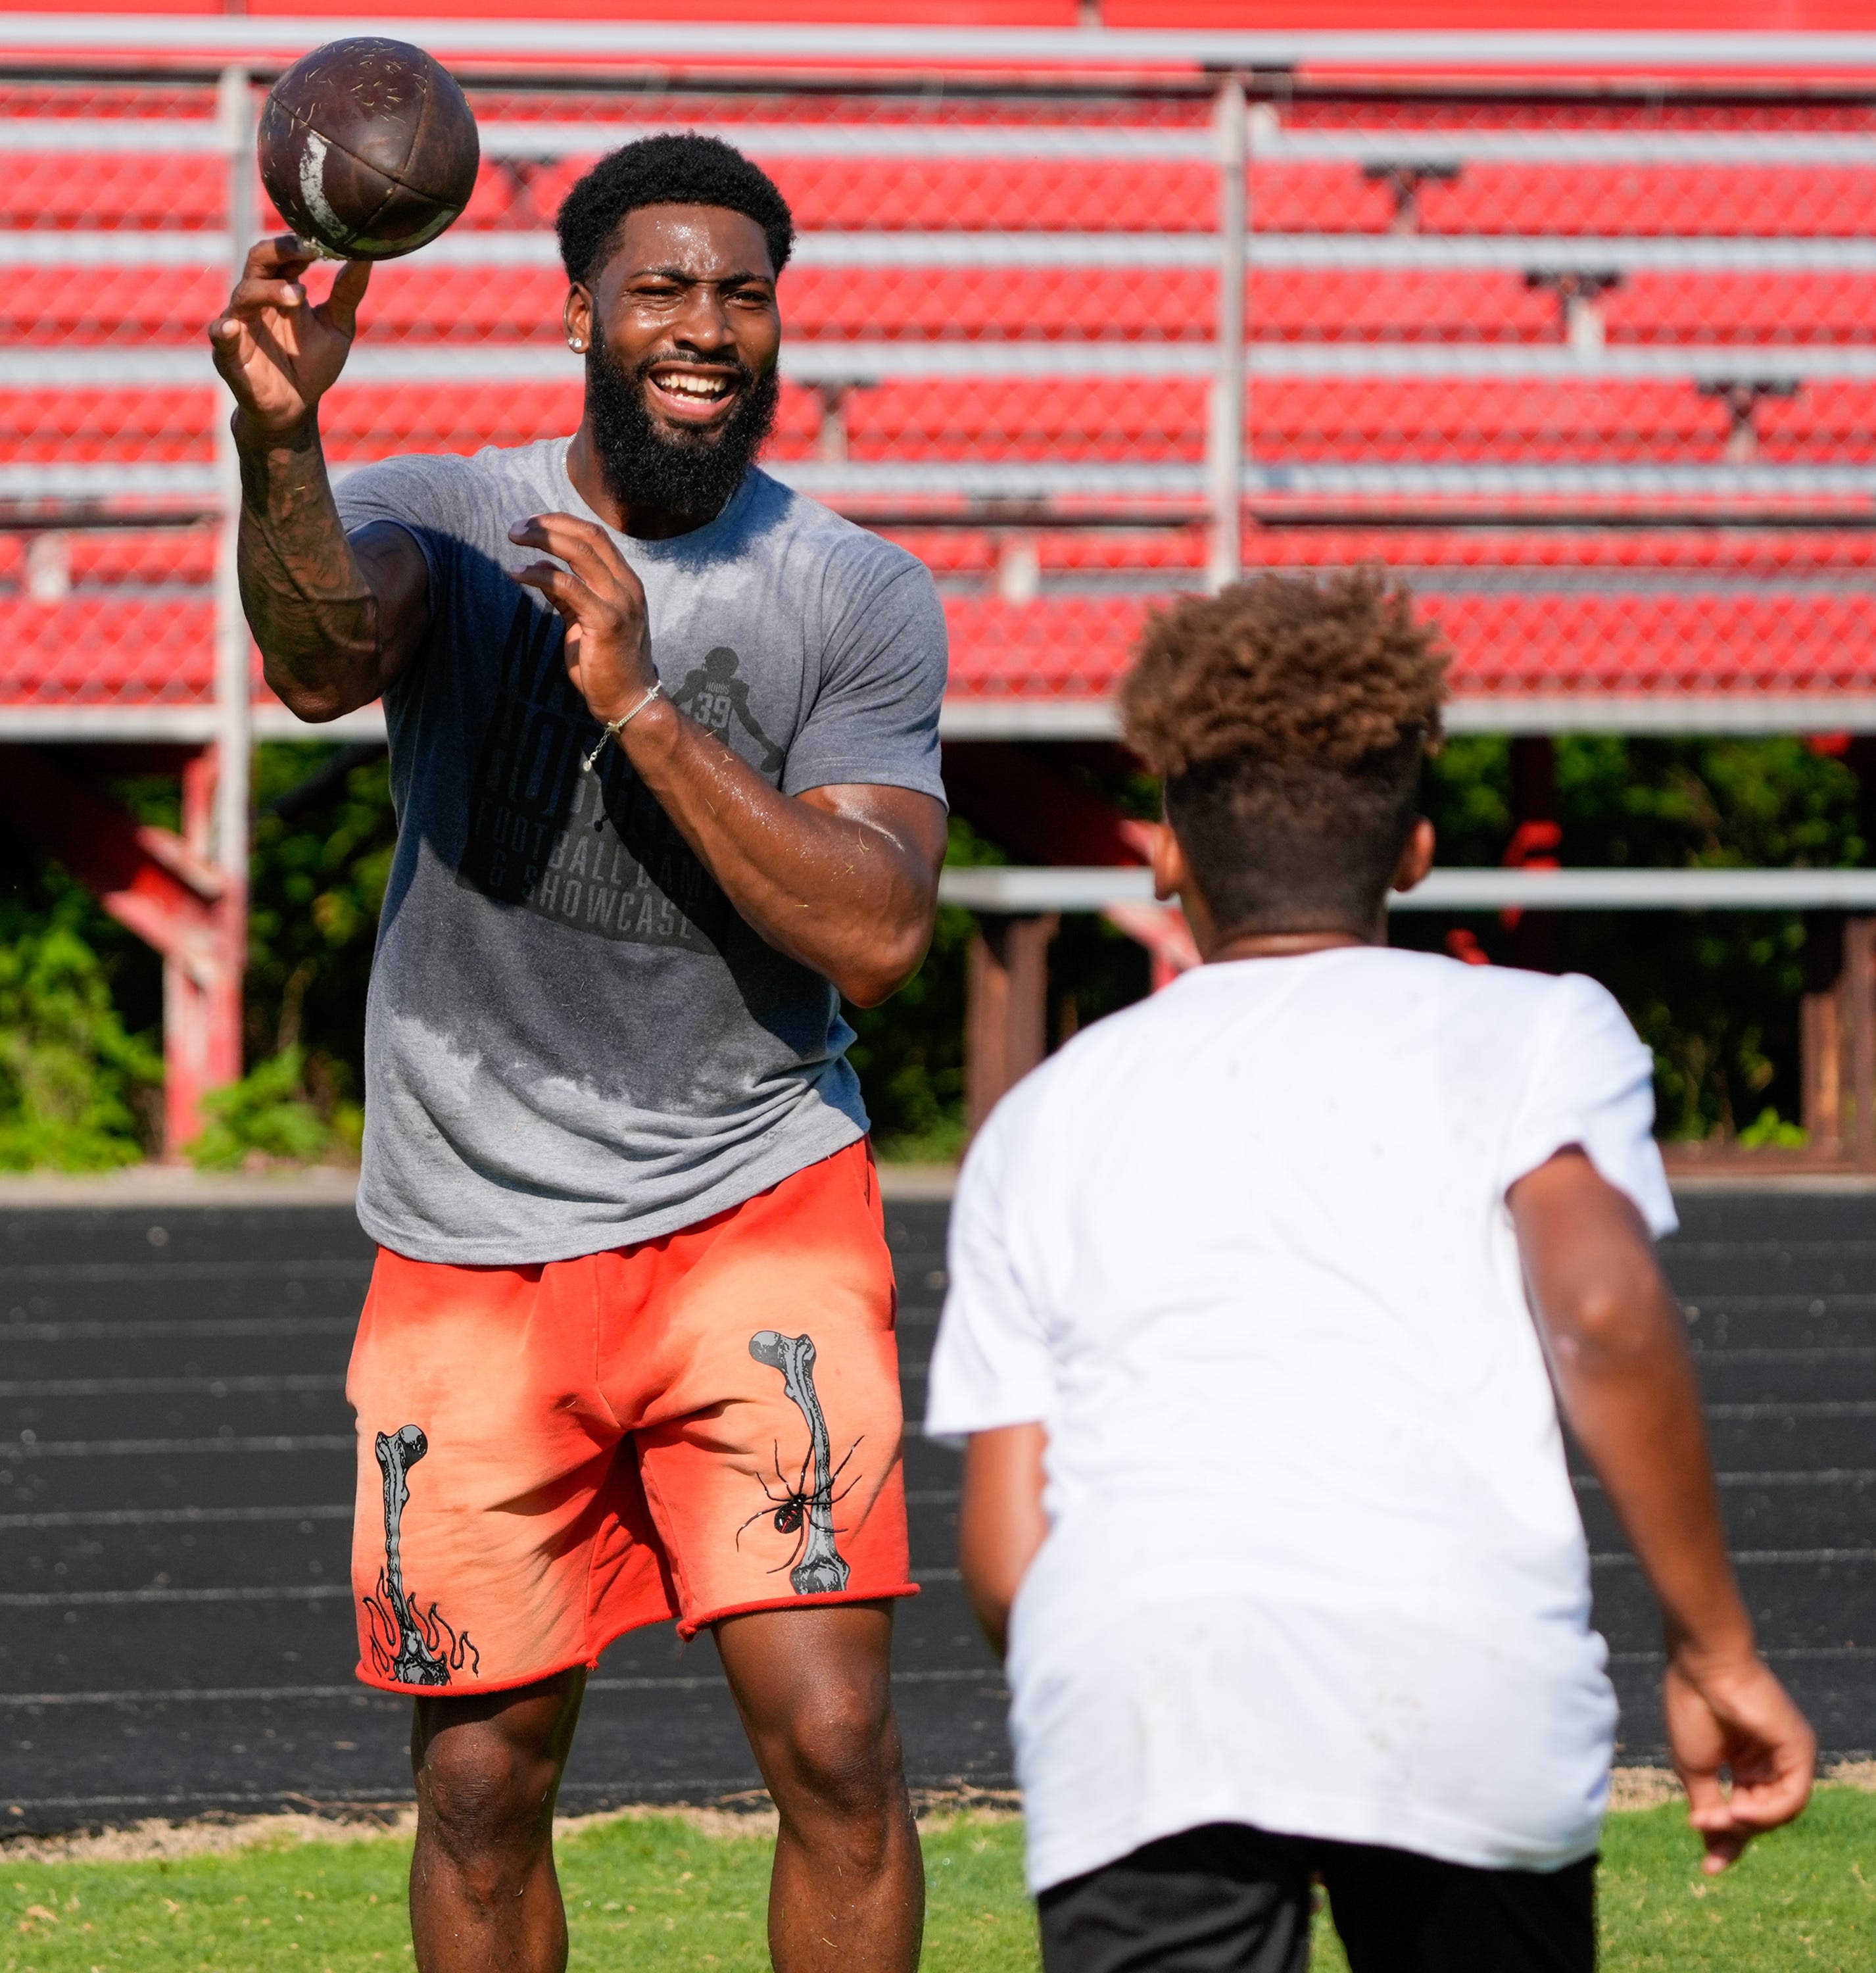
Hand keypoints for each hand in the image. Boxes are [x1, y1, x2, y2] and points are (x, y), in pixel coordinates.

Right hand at [208, 235, 369, 435]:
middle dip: (281, 252)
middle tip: (308, 252)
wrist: (295, 407)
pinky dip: (224, 331)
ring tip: (297, 296)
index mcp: (280, 288)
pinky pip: (220, 337)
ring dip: (269, 291)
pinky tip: (232, 328)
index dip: (300, 246)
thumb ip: (347, 293)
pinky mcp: (228, 354)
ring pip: (245, 294)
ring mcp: (240, 323)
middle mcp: (257, 299)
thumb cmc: (312, 363)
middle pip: (259, 260)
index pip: (284, 255)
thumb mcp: (337, 327)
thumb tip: (366, 257)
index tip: (324, 243)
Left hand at [507, 514, 655, 724]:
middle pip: (589, 536)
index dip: (562, 522)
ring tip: (514, 539)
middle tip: (517, 528)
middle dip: (550, 524)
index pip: (595, 537)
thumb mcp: (584, 621)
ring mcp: (620, 603)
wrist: (628, 701)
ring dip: (543, 540)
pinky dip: (539, 575)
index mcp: (625, 583)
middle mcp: (627, 587)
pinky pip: (568, 587)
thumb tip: (543, 567)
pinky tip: (517, 573)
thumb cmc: (606, 665)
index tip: (533, 524)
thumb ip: (569, 594)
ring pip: (580, 554)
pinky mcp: (606, 622)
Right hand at [1663, 1641, 1814, 1872]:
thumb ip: (1709, 1806)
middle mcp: (1768, 1761)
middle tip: (1705, 1833)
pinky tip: (1740, 1809)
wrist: (1700, 1667)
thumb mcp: (1695, 1769)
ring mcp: (1786, 1756)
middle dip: (1734, 1832)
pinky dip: (1767, 1811)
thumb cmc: (1691, 1708)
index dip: (1726, 1842)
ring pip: (1779, 1812)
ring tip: (1719, 1816)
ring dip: (1749, 1823)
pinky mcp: (1799, 1750)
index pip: (1743, 1811)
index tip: (1708, 1871)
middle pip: (1761, 1815)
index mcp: (1742, 1761)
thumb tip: (1712, 1844)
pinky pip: (1792, 1797)